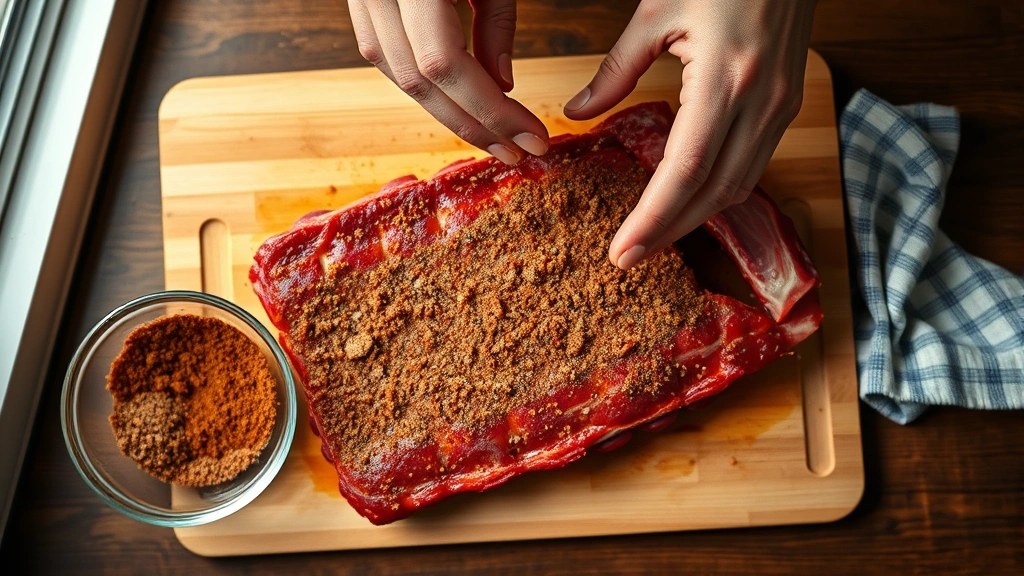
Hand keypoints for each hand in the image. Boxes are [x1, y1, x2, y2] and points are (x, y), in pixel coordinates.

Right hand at [349, 0, 548, 163]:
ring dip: (447, 113)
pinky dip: (423, 84)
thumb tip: (502, 85)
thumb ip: (496, 22)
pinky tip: (458, 103)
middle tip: (519, 152)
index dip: (489, 110)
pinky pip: (384, 54)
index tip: (533, 138)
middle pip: (418, 81)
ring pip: (397, 74)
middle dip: (473, 124)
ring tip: (495, 137)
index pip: (444, 64)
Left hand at [564, 0, 817, 269]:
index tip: (623, 251)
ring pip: (740, 185)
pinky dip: (719, 189)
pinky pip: (754, 163)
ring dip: (696, 217)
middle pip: (716, 191)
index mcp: (727, 78)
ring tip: (653, 236)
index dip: (654, 218)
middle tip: (629, 257)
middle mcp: (762, 101)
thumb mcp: (656, 13)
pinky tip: (689, 198)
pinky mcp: (787, 102)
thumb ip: (616, 71)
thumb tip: (579, 113)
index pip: (686, 170)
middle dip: (671, 230)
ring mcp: (781, 105)